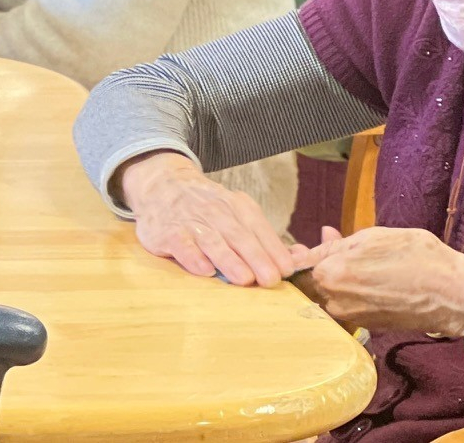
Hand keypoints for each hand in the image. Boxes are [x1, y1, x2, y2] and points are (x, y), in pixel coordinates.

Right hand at [117, 151, 296, 286]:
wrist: (163, 184)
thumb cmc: (207, 208)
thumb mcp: (237, 211)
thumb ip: (265, 237)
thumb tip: (301, 258)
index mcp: (237, 206)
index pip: (259, 228)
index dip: (273, 249)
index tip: (286, 270)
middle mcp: (215, 211)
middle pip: (239, 236)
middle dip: (256, 257)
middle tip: (270, 280)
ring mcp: (190, 221)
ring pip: (212, 241)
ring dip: (228, 260)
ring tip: (244, 279)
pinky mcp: (167, 232)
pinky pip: (182, 244)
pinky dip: (193, 257)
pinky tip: (204, 270)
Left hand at [291, 225, 463, 336]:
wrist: (453, 294)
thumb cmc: (415, 257)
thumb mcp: (372, 237)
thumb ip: (338, 244)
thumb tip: (320, 238)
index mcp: (329, 274)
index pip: (299, 266)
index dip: (301, 256)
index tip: (304, 251)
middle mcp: (334, 300)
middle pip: (310, 286)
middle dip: (316, 271)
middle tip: (330, 258)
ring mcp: (350, 318)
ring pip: (328, 299)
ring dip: (334, 284)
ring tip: (355, 270)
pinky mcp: (367, 328)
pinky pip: (347, 310)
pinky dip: (351, 297)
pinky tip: (367, 284)